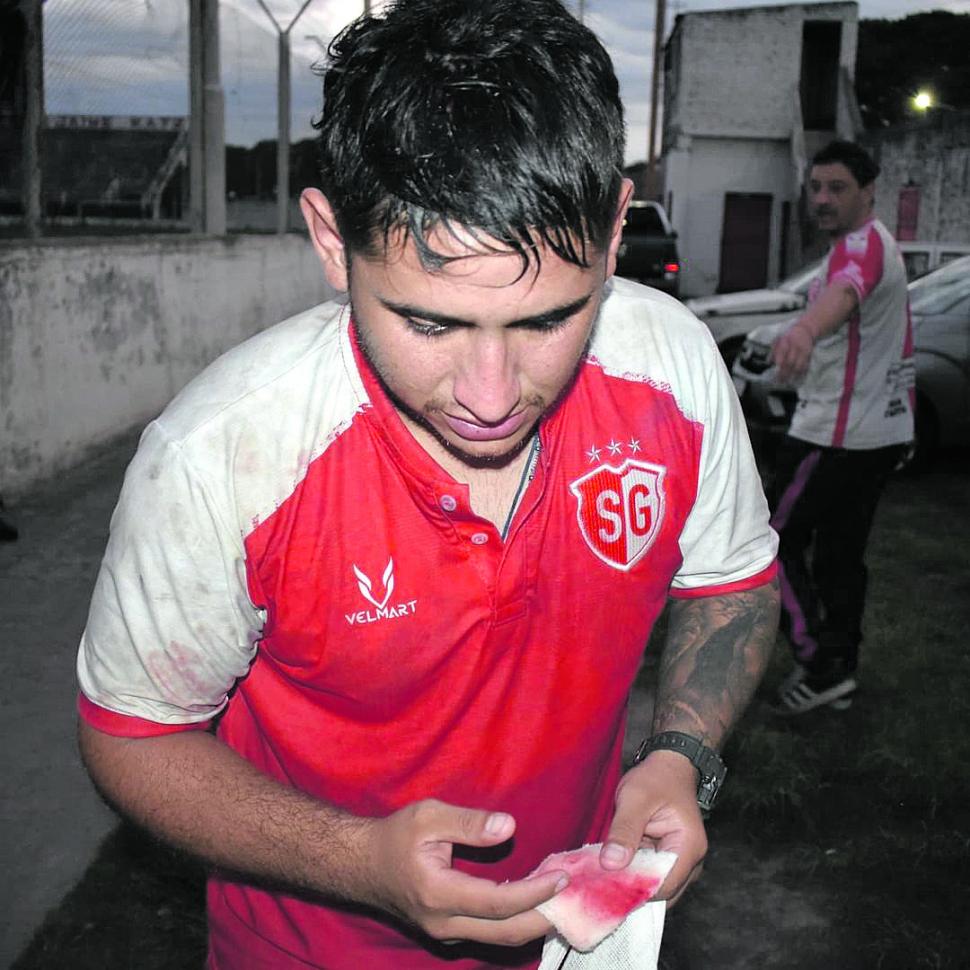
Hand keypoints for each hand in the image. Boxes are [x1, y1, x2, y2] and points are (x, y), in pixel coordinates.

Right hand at [366, 799, 566, 944]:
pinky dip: (515, 922)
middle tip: (575, 896)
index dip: (535, 893)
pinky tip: (533, 903)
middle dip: (545, 917)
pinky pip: (488, 934)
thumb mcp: (428, 816)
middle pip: (506, 932)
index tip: (563, 876)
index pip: (499, 903)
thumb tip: (509, 827)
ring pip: (499, 938)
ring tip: (562, 899)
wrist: (360, 865)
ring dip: (533, 922)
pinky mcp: (446, 932)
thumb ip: (469, 823)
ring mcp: (444, 933)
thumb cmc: (394, 836)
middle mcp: (444, 923)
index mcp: (440, 895)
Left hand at [599, 752, 706, 906]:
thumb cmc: (656, 778)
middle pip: (659, 892)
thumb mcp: (635, 798)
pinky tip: (611, 864)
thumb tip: (611, 864)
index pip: (662, 886)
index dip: (634, 890)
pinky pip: (649, 873)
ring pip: (652, 885)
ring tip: (601, 873)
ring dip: (629, 880)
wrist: (669, 766)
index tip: (604, 885)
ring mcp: (680, 862)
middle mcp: (690, 861)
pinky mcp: (667, 858)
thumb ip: (624, 830)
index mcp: (688, 848)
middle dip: (630, 888)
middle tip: (598, 881)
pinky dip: (631, 871)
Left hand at [770, 321, 814, 384]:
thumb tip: (768, 362)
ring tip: (787, 383)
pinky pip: (806, 366)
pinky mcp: (809, 355)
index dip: (779, 364)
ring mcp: (803, 352)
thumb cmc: (789, 336)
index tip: (775, 373)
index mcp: (786, 342)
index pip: (782, 354)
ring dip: (793, 376)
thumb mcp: (779, 339)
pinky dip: (801, 374)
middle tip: (779, 381)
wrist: (805, 330)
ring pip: (798, 366)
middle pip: (790, 362)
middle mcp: (795, 347)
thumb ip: (773, 350)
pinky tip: (797, 379)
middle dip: (784, 373)